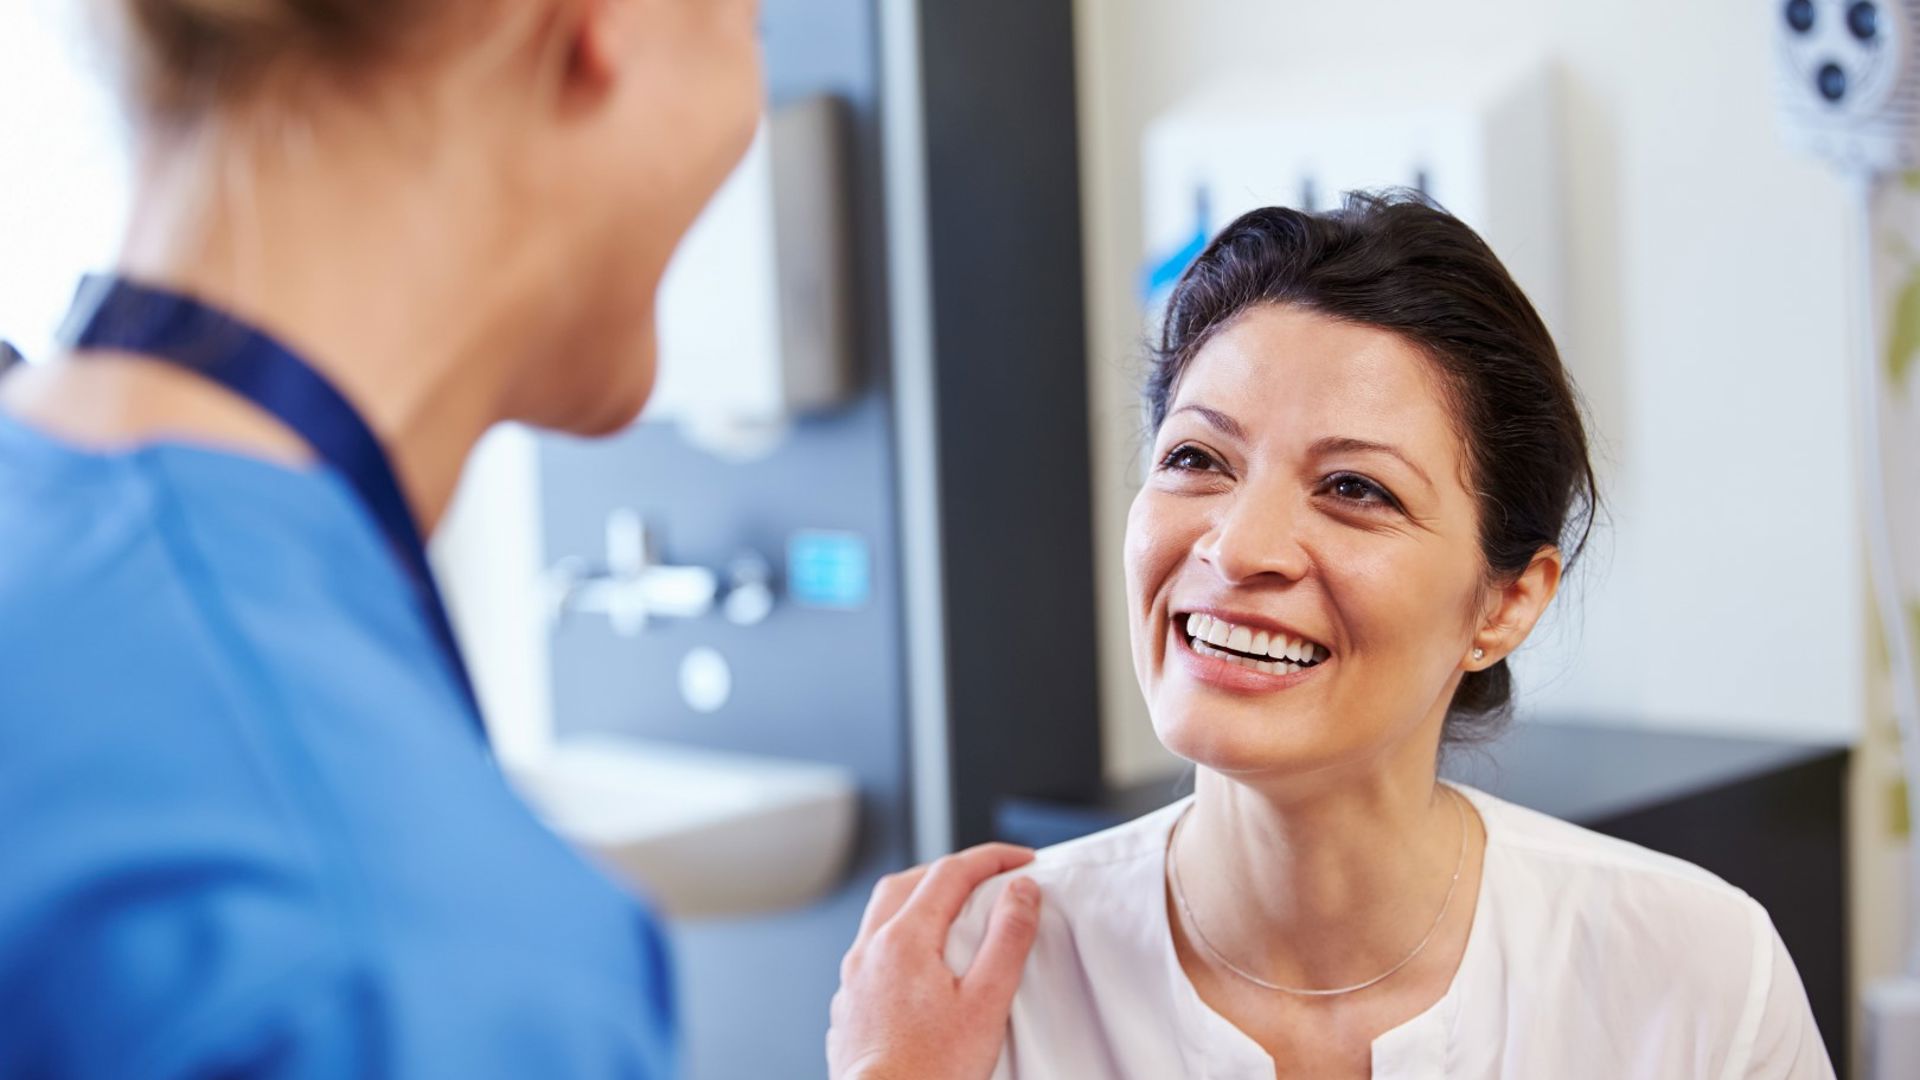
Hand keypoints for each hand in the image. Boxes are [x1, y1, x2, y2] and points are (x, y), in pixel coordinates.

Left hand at [827, 843, 1041, 1079]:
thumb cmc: (931, 1071)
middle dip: (950, 870)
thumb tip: (1020, 891)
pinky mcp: (848, 1008)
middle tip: (987, 878)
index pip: (950, 873)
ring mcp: (853, 979)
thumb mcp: (987, 1001)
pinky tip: (918, 966)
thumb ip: (1006, 939)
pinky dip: (899, 939)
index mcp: (903, 940)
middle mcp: (869, 951)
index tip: (1022, 860)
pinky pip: (870, 952)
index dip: (991, 859)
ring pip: (881, 916)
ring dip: (918, 900)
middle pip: (908, 883)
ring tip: (953, 914)